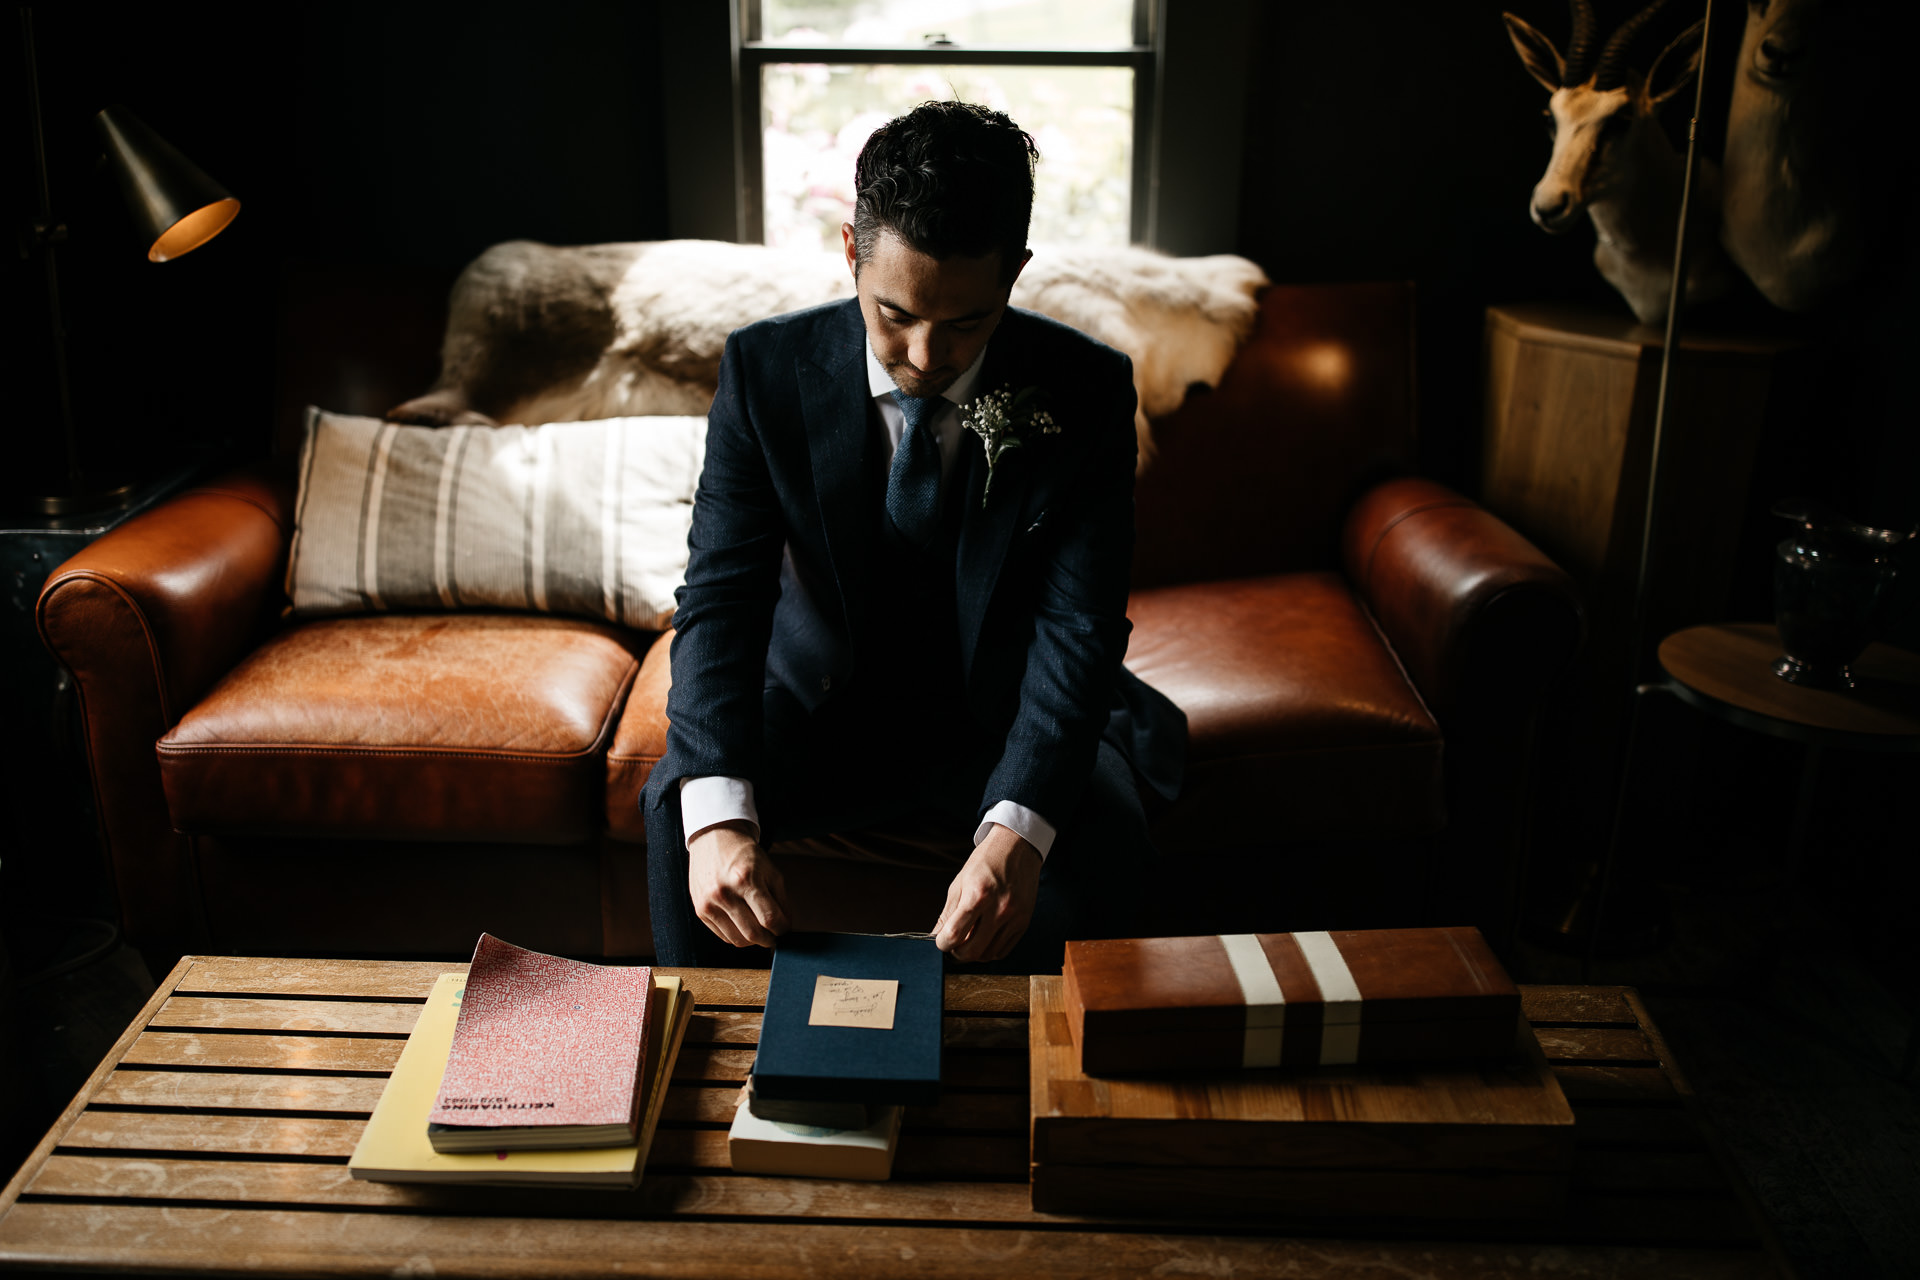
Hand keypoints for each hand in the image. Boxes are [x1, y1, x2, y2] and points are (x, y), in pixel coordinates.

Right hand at [687, 821, 790, 947]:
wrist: (715, 839)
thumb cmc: (747, 856)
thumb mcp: (771, 871)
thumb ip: (781, 901)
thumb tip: (785, 928)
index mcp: (746, 879)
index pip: (769, 919)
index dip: (781, 929)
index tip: (784, 928)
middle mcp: (724, 892)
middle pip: (753, 934)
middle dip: (769, 939)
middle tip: (774, 936)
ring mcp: (709, 903)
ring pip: (737, 939)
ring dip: (753, 941)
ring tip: (760, 931)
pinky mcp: (700, 910)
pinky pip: (723, 935)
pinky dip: (737, 936)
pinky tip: (744, 926)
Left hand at [933, 824, 1040, 962]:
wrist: (1017, 848)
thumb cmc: (986, 862)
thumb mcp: (960, 883)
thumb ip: (948, 913)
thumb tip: (936, 936)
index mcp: (978, 895)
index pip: (954, 935)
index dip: (942, 944)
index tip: (941, 941)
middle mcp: (999, 909)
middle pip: (972, 951)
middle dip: (957, 954)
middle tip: (953, 946)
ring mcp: (1014, 918)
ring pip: (988, 955)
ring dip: (974, 954)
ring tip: (968, 941)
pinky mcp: (1024, 923)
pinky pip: (1003, 951)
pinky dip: (990, 951)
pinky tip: (984, 939)